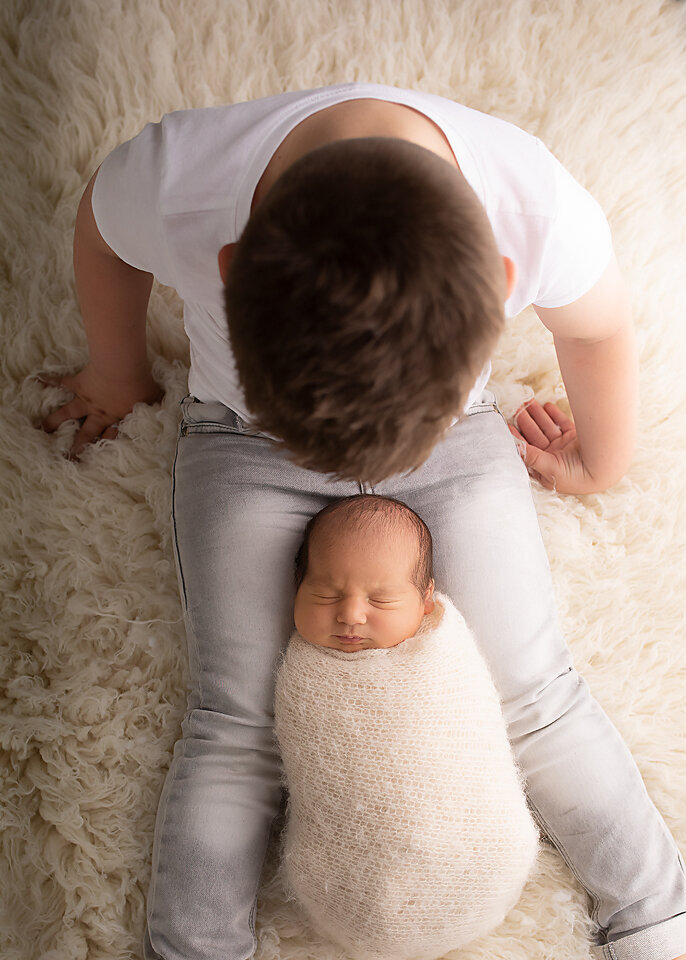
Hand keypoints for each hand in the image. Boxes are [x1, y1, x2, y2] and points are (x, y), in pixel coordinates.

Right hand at [36, 362, 163, 459]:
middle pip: (85, 434)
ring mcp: (87, 400)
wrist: (123, 369)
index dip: (103, 450)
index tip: (94, 463)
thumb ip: (163, 408)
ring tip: (41, 430)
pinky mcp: (79, 384)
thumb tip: (181, 415)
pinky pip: (62, 382)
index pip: (110, 439)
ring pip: (66, 414)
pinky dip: (49, 380)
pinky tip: (37, 381)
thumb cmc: (142, 385)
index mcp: (117, 420)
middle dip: (76, 447)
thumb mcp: (157, 400)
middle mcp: (99, 414)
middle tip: (66, 458)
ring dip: (53, 422)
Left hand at [508, 398, 597, 494]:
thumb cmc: (576, 477)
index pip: (527, 450)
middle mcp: (552, 456)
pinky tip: (547, 406)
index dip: (517, 438)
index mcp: (544, 468)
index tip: (508, 426)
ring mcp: (563, 446)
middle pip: (535, 436)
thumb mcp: (550, 469)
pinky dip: (554, 414)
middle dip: (526, 421)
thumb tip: (515, 448)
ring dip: (537, 415)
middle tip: (518, 407)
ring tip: (529, 402)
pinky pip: (561, 423)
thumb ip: (532, 457)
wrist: (604, 470)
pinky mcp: (574, 437)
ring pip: (546, 427)